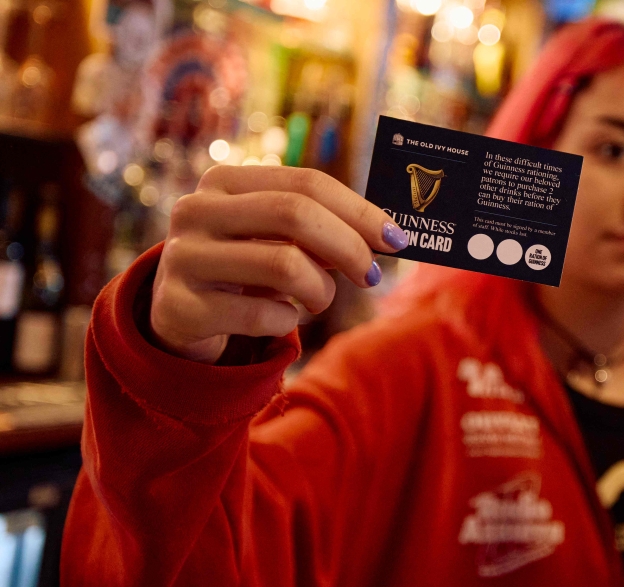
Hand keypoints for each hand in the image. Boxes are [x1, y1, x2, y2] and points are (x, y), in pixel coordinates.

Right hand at [149, 166, 408, 363]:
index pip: (307, 183)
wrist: (180, 315)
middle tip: (371, 275)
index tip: (396, 239)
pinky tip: (281, 318)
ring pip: (284, 266)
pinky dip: (287, 321)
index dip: (359, 211)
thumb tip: (387, 234)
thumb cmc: (246, 268)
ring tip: (319, 300)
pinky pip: (262, 315)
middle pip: (295, 215)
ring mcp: (183, 258)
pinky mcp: (180, 307)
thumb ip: (321, 227)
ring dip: (321, 290)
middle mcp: (196, 210)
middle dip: (349, 247)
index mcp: (223, 181)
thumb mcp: (276, 238)